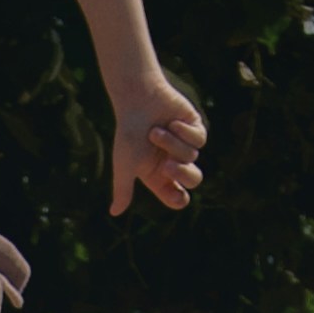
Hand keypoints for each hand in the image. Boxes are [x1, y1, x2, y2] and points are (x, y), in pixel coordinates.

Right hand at [110, 79, 206, 219]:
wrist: (138, 100)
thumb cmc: (128, 133)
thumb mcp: (124, 165)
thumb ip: (122, 190)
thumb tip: (114, 213)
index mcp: (159, 176)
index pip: (177, 196)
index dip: (179, 199)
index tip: (176, 194)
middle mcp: (174, 162)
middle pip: (193, 179)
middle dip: (182, 173)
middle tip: (167, 164)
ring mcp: (186, 145)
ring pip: (191, 155)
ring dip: (172, 143)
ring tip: (155, 131)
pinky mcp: (195, 128)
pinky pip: (199, 139)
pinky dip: (184, 131)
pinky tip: (172, 122)